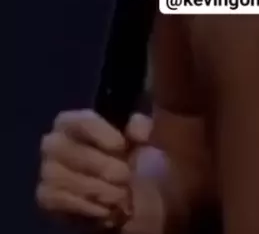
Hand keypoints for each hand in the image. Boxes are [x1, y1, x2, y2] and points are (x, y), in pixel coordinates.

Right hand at [36, 109, 156, 229]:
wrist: (115, 192)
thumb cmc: (124, 157)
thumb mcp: (139, 139)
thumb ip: (141, 128)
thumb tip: (136, 127)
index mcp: (73, 121)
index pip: (81, 120)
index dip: (101, 132)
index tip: (122, 146)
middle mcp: (53, 141)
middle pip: (74, 152)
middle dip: (105, 166)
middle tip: (127, 176)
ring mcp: (47, 170)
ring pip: (67, 178)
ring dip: (99, 189)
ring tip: (122, 195)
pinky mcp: (46, 196)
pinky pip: (62, 201)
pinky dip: (88, 206)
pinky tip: (107, 209)